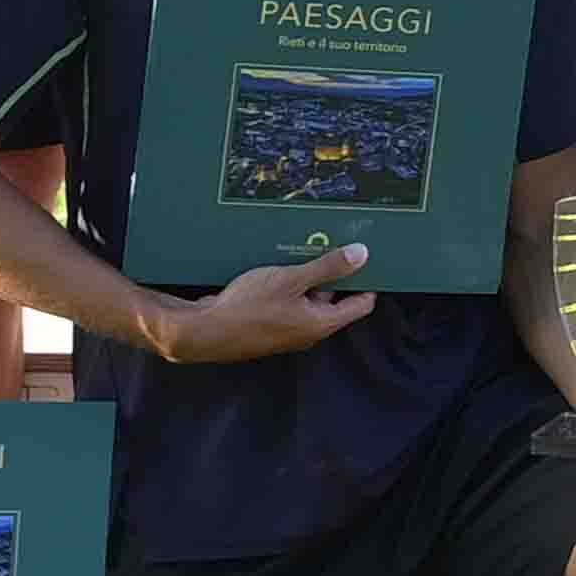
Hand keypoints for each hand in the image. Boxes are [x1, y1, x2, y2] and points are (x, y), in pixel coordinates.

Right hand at [140, 242, 376, 366]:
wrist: (203, 332)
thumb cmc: (249, 307)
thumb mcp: (291, 279)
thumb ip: (327, 267)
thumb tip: (362, 255)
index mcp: (321, 324)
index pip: (360, 305)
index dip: (368, 282)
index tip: (372, 260)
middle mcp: (308, 332)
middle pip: (332, 300)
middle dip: (334, 275)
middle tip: (335, 244)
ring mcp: (286, 330)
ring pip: (307, 300)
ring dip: (307, 278)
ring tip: (303, 248)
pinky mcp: (267, 326)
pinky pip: (287, 303)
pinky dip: (288, 286)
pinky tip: (277, 265)